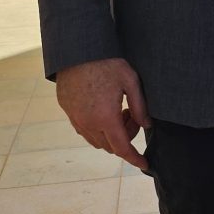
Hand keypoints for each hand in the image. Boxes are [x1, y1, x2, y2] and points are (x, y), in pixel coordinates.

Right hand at [57, 57, 151, 171]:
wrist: (77, 49)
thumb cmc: (106, 63)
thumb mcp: (131, 81)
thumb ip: (140, 106)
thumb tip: (146, 124)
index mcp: (106, 118)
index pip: (122, 148)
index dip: (135, 159)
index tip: (144, 164)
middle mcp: (88, 123)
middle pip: (110, 146)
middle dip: (125, 138)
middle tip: (131, 115)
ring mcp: (75, 118)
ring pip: (95, 140)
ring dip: (110, 134)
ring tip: (118, 110)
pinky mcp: (67, 110)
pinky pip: (83, 129)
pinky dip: (96, 128)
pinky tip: (103, 109)